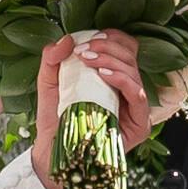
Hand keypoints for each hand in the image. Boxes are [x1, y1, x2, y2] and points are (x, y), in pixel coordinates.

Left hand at [31, 30, 150, 188]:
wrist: (51, 152)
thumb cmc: (54, 118)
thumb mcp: (49, 83)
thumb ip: (52, 59)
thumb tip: (67, 38)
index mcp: (113, 77)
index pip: (125, 48)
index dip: (112, 37)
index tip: (90, 37)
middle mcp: (128, 90)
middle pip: (131, 55)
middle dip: (108, 46)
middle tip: (84, 50)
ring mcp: (135, 108)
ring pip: (134, 71)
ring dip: (110, 60)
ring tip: (87, 59)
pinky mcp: (139, 125)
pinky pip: (136, 94)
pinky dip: (121, 79)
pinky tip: (102, 74)